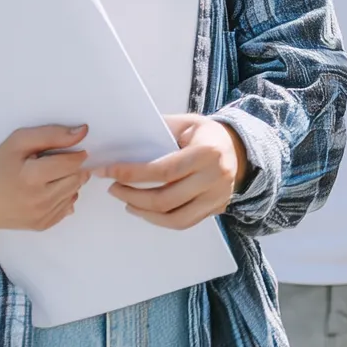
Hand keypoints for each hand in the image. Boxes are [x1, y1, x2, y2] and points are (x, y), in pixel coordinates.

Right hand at [0, 123, 87, 232]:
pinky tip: (47, 189)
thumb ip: (52, 134)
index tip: (71, 149)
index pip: (71, 163)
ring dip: (69, 181)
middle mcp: (38, 200)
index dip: (75, 153)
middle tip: (55, 162)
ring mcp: (41, 216)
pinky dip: (63, 196)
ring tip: (49, 175)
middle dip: (73, 168)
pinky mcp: (42, 225)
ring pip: (74, 192)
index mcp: (31, 177)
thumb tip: (83, 132)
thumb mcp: (19, 141)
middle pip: (76, 178)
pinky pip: (67, 207)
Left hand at [97, 114, 251, 228]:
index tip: (108, 171)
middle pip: (165, 199)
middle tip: (113, 188)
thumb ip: (159, 131)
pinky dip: (160, 220)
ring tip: (127, 201)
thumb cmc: (206, 134)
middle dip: (132, 195)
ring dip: (144, 212)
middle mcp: (215, 177)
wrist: (239, 149)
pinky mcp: (215, 210)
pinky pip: (183, 222)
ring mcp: (217, 197)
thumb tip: (122, 143)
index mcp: (207, 152)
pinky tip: (145, 210)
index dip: (131, 173)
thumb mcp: (186, 123)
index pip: (162, 170)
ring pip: (174, 218)